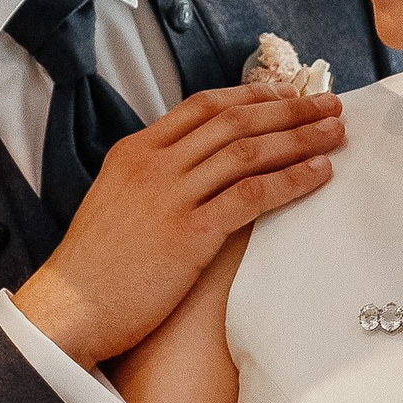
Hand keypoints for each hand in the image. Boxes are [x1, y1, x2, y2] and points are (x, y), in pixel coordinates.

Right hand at [14, 85, 345, 366]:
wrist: (67, 308)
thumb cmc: (94, 266)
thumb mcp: (115, 201)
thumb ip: (153, 177)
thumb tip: (198, 170)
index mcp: (134, 150)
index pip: (203, 105)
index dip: (251, 95)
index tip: (287, 94)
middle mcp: (154, 164)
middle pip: (234, 121)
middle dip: (288, 109)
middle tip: (329, 105)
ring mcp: (170, 196)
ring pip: (248, 152)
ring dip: (299, 138)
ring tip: (335, 134)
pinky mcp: (189, 234)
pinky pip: (252, 195)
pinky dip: (291, 180)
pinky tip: (319, 174)